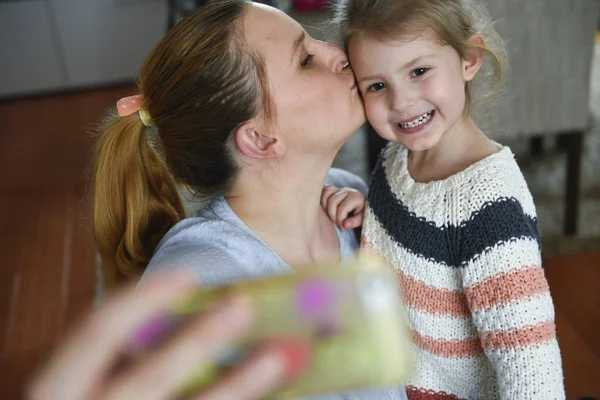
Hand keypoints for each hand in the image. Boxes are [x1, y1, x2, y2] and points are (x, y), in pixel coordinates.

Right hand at [27, 272, 310, 399]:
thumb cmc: (87, 397)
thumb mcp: (79, 380)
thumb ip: (116, 356)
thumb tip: (190, 312)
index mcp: (59, 386)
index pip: (98, 333)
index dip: (143, 300)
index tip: (188, 275)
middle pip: (151, 375)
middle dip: (200, 339)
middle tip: (244, 305)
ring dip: (238, 385)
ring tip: (277, 357)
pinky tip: (269, 394)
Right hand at [320, 185, 365, 230]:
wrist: (363, 205)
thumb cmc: (362, 213)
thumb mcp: (363, 219)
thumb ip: (354, 222)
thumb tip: (344, 225)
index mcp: (355, 197)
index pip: (342, 208)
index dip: (340, 219)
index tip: (343, 228)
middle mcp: (346, 191)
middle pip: (332, 201)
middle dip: (332, 215)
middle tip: (337, 223)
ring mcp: (339, 189)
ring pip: (326, 195)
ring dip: (326, 208)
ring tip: (331, 217)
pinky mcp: (334, 190)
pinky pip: (324, 192)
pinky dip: (322, 200)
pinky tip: (326, 210)